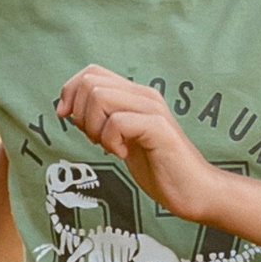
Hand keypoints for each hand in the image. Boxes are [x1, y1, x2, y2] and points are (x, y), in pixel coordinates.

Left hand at [55, 66, 219, 222]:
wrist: (193, 189)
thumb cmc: (158, 167)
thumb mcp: (121, 140)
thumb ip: (100, 121)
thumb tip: (69, 111)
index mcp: (134, 95)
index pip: (91, 72)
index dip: (70, 91)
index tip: (67, 118)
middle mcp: (144, 95)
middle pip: (90, 81)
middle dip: (80, 113)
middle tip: (94, 138)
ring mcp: (152, 109)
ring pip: (100, 97)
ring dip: (94, 127)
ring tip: (110, 146)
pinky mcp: (158, 127)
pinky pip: (117, 122)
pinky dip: (110, 141)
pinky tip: (123, 154)